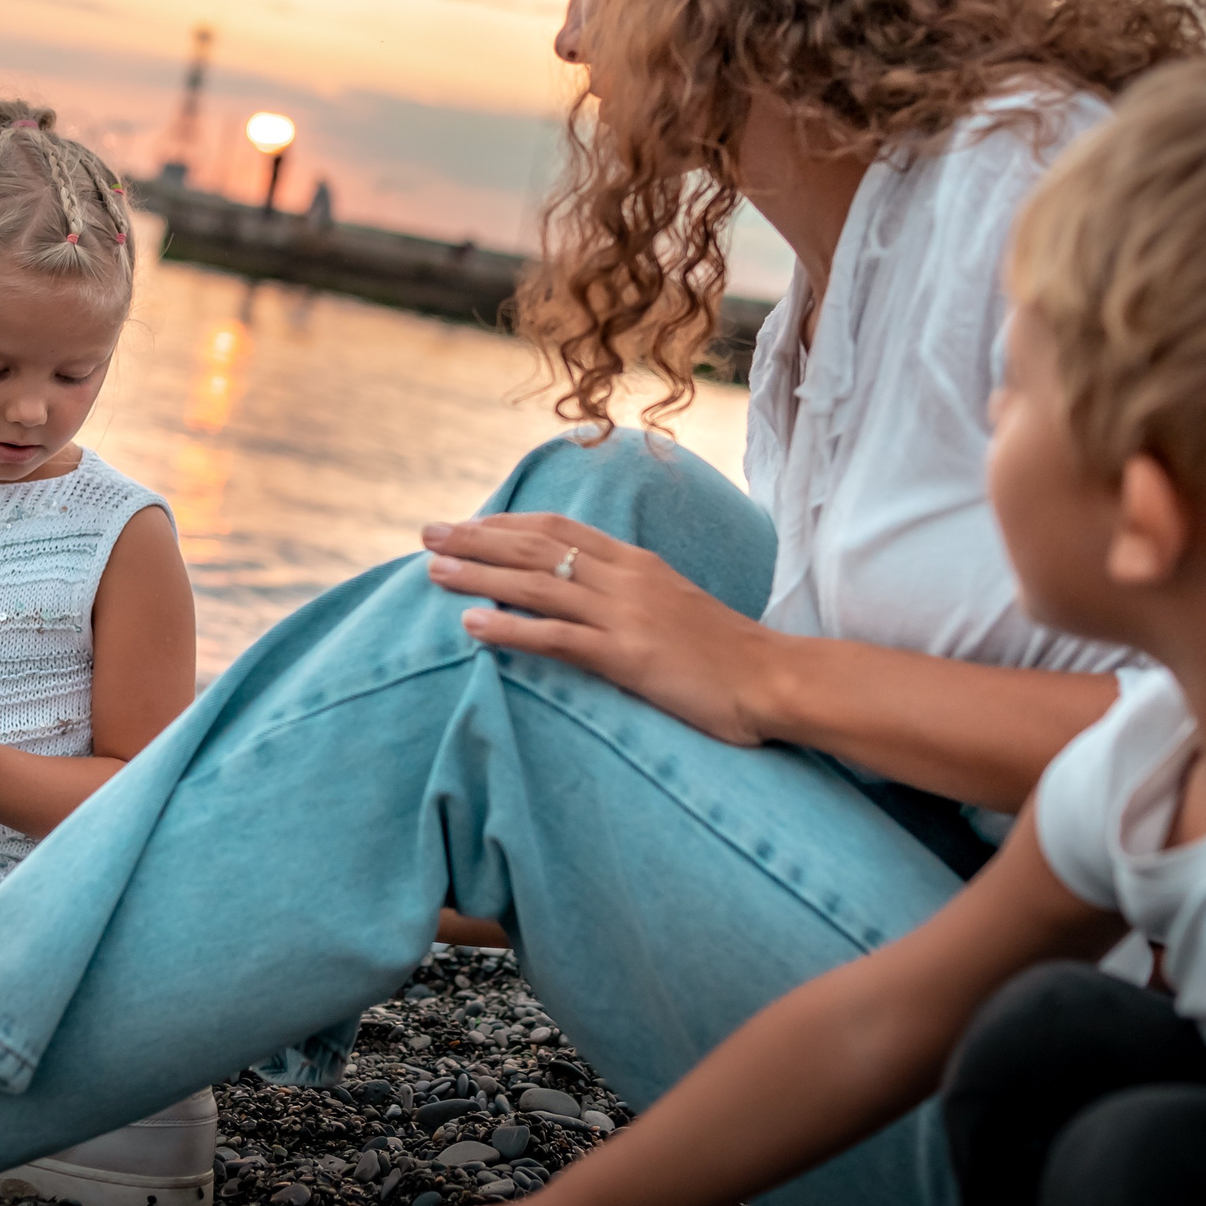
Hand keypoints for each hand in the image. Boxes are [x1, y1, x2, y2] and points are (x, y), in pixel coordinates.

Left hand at [422, 512, 778, 745]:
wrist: (777, 681)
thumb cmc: (726, 655)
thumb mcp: (674, 606)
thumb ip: (631, 594)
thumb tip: (587, 594)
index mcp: (637, 563)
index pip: (559, 529)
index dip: (507, 524)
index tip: (466, 524)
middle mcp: (626, 579)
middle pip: (537, 546)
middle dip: (477, 538)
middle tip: (427, 533)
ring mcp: (627, 616)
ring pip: (538, 585)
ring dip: (479, 576)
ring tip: (432, 571)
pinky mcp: (629, 658)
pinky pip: (558, 639)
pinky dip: (511, 630)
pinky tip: (471, 627)